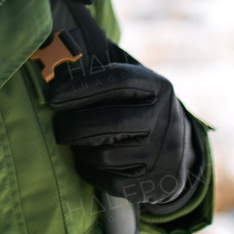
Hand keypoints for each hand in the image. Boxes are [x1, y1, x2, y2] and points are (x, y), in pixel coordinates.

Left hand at [48, 61, 194, 206]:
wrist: (181, 152)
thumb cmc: (139, 108)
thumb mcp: (134, 84)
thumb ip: (102, 68)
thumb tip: (55, 49)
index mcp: (158, 87)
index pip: (119, 79)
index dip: (81, 85)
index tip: (52, 94)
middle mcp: (165, 119)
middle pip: (110, 122)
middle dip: (73, 125)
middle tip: (57, 126)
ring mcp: (162, 155)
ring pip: (105, 155)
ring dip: (80, 149)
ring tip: (75, 142)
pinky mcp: (154, 184)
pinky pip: (109, 181)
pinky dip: (89, 171)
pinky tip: (86, 161)